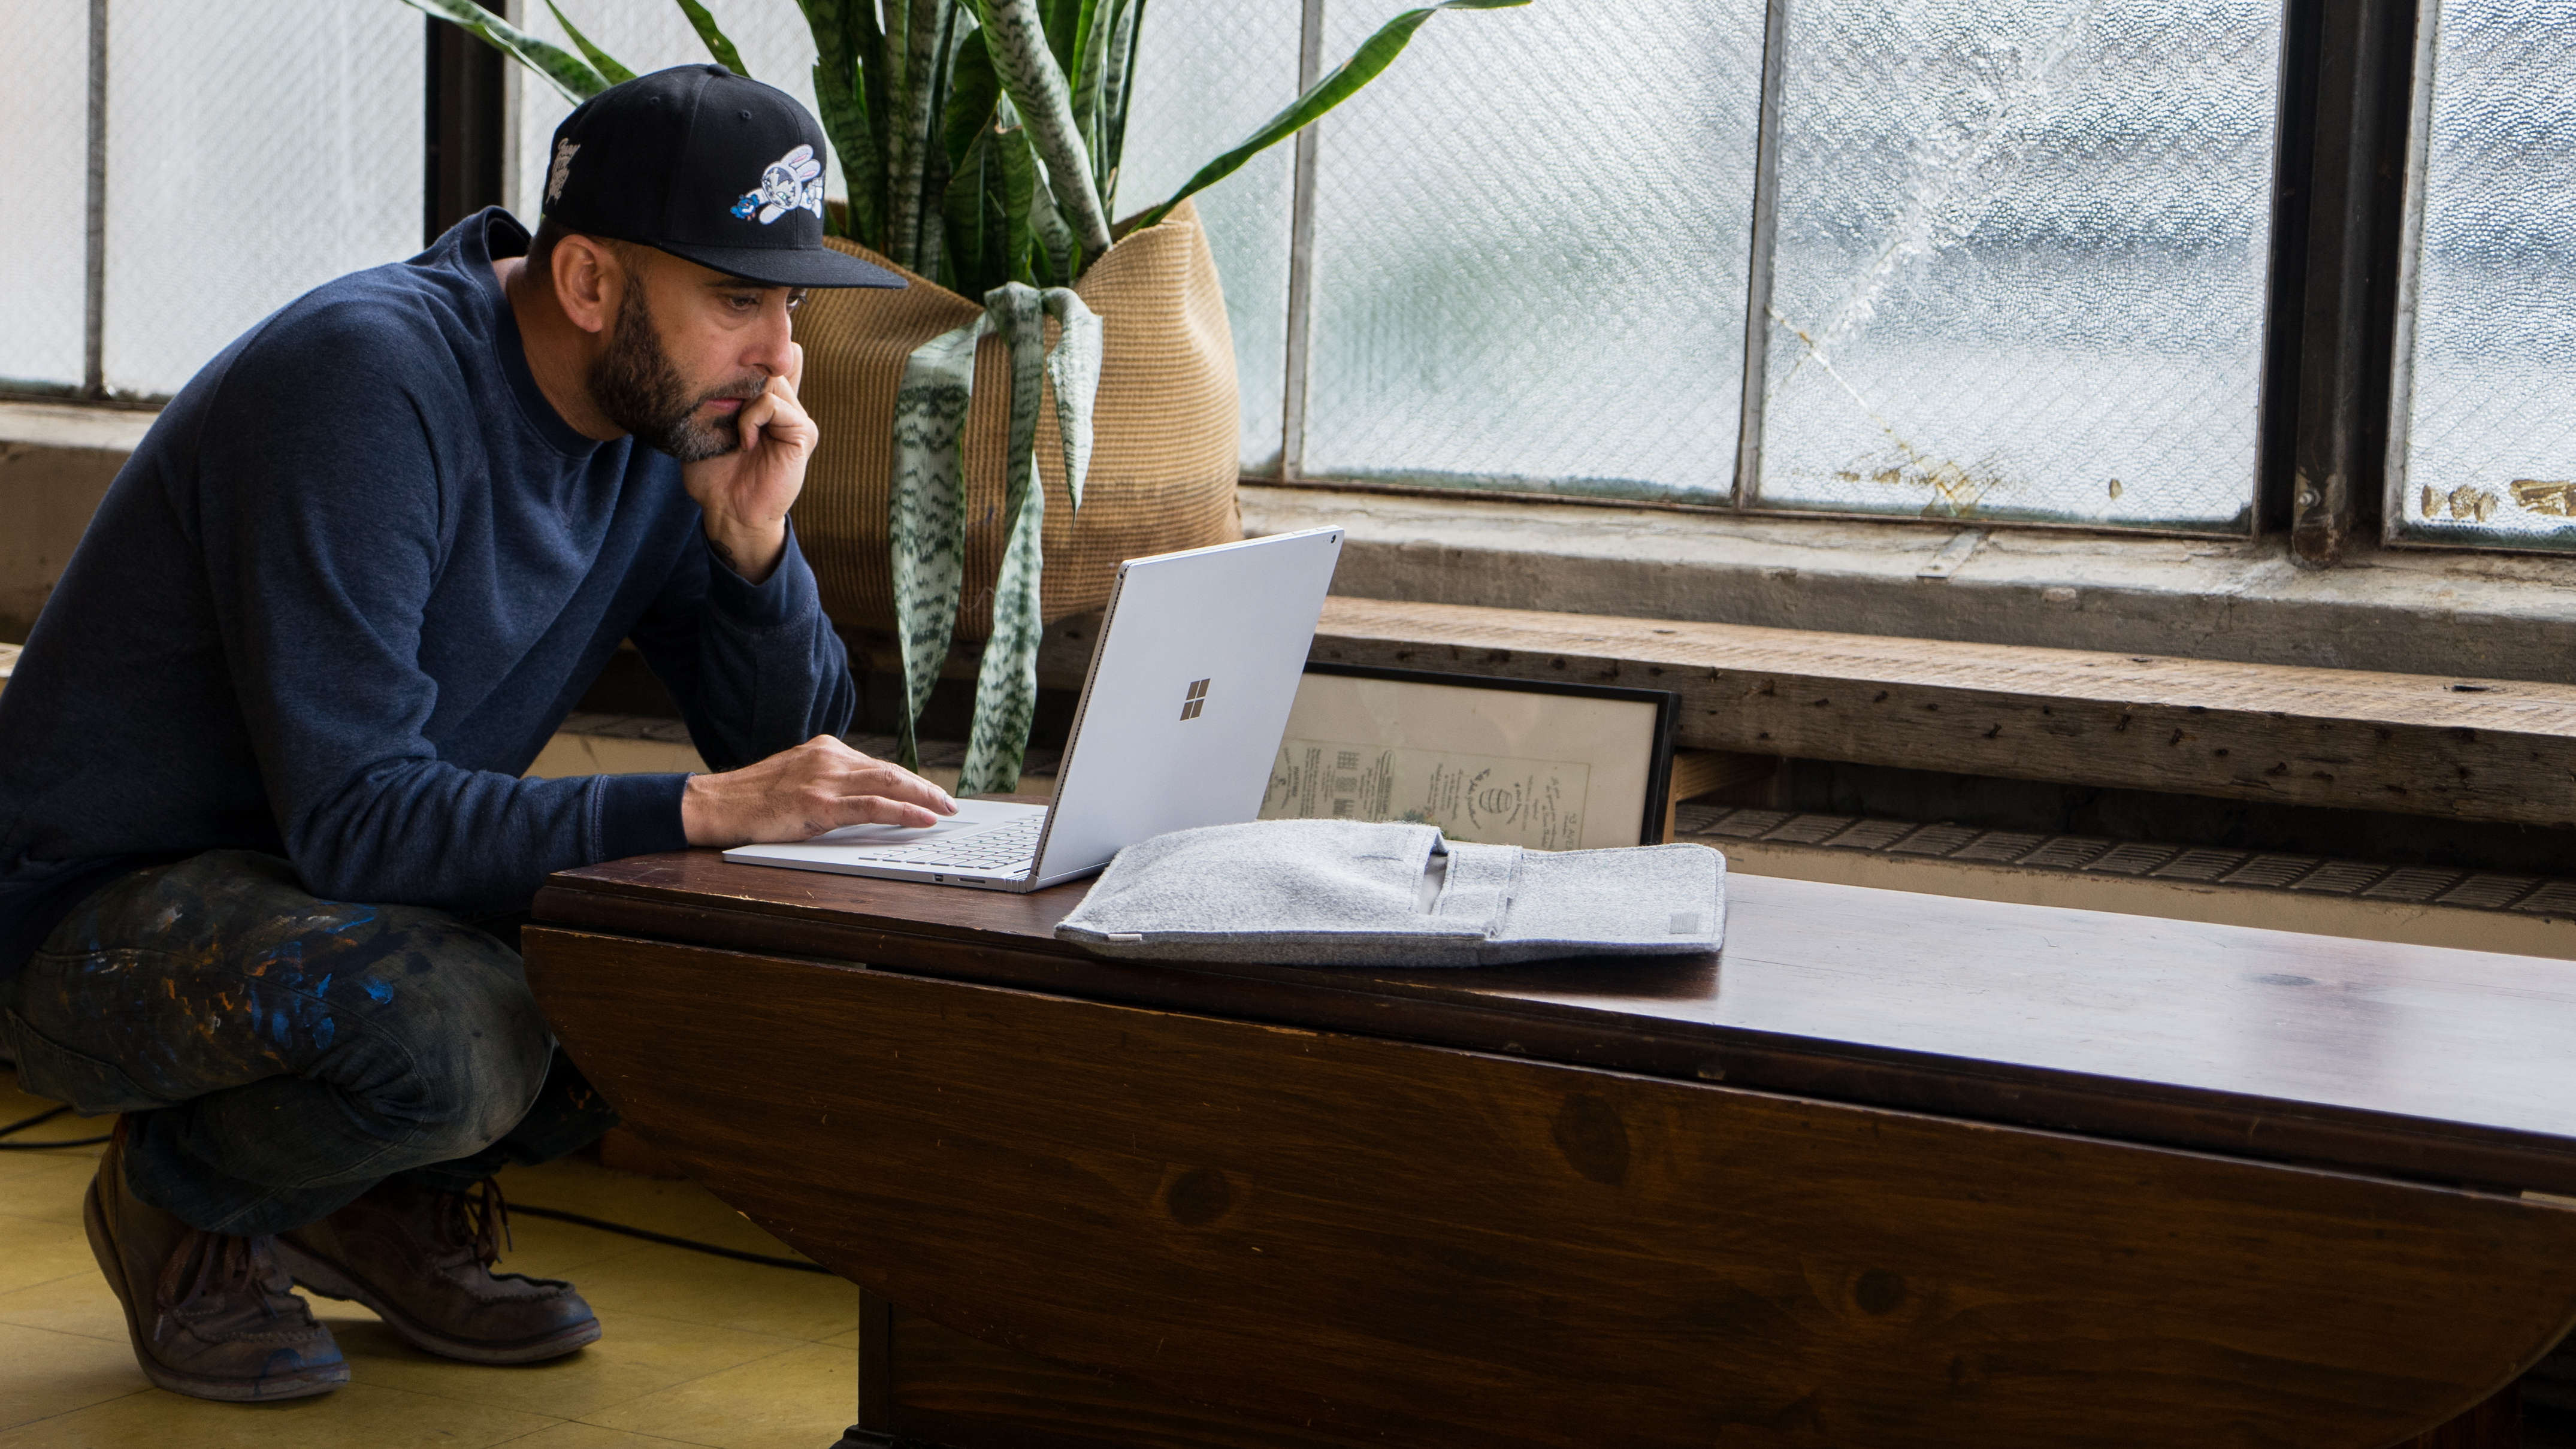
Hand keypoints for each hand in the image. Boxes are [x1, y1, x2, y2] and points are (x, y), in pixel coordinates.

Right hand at [681, 734, 957, 847]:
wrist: (715, 804)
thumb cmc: (752, 798)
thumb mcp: (796, 779)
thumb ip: (828, 782)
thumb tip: (863, 798)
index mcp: (825, 750)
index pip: (878, 765)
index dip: (909, 780)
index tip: (930, 791)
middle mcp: (829, 758)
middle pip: (891, 770)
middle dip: (925, 786)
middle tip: (949, 801)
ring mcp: (824, 780)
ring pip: (888, 784)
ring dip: (924, 797)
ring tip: (946, 810)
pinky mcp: (818, 804)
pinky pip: (872, 807)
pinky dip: (904, 811)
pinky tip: (923, 818)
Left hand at [682, 341, 812, 584]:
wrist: (729, 511)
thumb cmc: (714, 474)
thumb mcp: (707, 427)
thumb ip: (719, 398)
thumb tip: (711, 363)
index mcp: (767, 404)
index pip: (767, 361)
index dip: (748, 355)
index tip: (718, 363)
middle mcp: (786, 407)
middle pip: (766, 364)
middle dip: (738, 376)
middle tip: (721, 405)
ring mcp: (797, 418)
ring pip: (770, 379)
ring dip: (742, 399)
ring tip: (733, 430)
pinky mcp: (804, 433)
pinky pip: (774, 404)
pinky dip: (751, 418)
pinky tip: (744, 441)